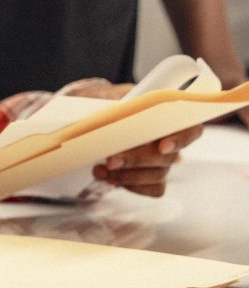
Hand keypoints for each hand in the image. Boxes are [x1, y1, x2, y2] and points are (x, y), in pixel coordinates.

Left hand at [60, 80, 202, 196]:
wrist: (98, 116)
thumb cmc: (110, 104)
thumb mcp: (113, 98)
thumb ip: (118, 106)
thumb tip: (112, 114)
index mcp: (169, 117)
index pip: (190, 128)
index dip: (179, 139)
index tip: (162, 146)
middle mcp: (172, 140)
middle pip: (166, 157)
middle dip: (136, 160)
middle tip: (111, 160)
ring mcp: (165, 161)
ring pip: (158, 174)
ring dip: (127, 175)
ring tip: (101, 170)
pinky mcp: (155, 177)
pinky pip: (154, 189)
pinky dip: (132, 186)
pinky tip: (111, 179)